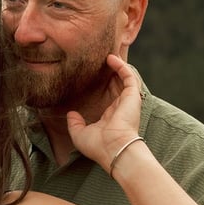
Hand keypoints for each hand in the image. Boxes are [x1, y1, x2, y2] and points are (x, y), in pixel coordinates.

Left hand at [67, 54, 142, 168]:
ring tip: (106, 55)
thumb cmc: (99, 146)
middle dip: (109, 72)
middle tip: (99, 61)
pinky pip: (129, 76)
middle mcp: (121, 107)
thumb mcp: (80, 135)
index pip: (108, 97)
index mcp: (111, 117)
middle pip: (116, 84)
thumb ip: (74, 124)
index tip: (91, 76)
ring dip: (117, 66)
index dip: (101, 85)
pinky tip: (111, 58)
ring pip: (124, 78)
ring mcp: (128, 101)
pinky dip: (121, 66)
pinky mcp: (132, 96)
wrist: (114, 149)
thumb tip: (71, 114)